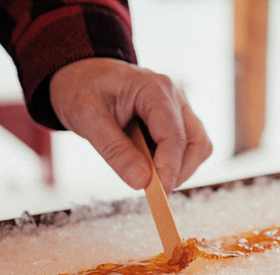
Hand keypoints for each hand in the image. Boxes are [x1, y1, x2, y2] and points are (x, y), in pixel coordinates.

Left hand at [49, 58, 211, 193]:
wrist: (81, 73)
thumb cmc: (82, 88)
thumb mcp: (88, 119)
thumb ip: (115, 151)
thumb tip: (142, 182)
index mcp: (154, 89)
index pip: (174, 137)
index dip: (169, 170)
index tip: (159, 195)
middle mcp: (175, 97)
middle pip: (196, 143)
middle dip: (178, 172)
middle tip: (151, 189)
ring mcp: (179, 108)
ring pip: (198, 147)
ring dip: (179, 169)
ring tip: (145, 171)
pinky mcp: (177, 120)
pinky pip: (188, 147)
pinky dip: (173, 163)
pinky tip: (148, 161)